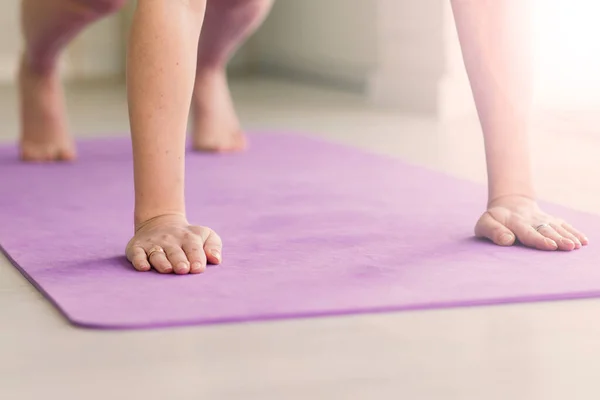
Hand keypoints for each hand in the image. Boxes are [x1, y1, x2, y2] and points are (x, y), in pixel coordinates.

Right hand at [125, 214, 221, 273]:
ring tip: (167, 269)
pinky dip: (139, 260)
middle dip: (179, 261)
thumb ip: (213, 246)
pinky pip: (137, 254)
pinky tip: (143, 267)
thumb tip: (216, 259)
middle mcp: (170, 240)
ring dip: (161, 262)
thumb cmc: (188, 237)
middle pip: (175, 252)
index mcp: (189, 238)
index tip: (198, 268)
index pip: (194, 248)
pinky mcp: (137, 248)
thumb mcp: (205, 235)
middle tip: (183, 270)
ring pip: (157, 254)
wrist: (160, 222)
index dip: (196, 258)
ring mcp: (153, 244)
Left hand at [474, 195, 588, 250]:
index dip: (539, 239)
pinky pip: (564, 225)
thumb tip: (506, 240)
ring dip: (568, 236)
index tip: (550, 245)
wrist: (509, 204)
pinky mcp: (552, 220)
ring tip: (576, 245)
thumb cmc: (494, 220)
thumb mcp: (485, 224)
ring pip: (557, 227)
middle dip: (558, 238)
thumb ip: (493, 231)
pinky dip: (574, 232)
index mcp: (515, 222)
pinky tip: (583, 241)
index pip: (528, 232)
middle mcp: (532, 220)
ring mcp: (543, 219)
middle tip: (569, 247)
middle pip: (546, 230)